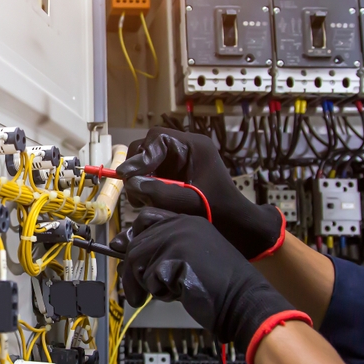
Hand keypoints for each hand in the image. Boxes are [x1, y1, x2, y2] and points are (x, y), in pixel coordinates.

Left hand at [109, 208, 309, 363]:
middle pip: (135, 244)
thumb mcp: (189, 258)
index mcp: (188, 221)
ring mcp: (180, 238)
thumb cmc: (219, 285)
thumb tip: (122, 247)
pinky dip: (160, 292)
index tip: (127, 258)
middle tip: (138, 295)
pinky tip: (181, 294)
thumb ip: (162, 250)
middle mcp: (182, 224)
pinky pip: (150, 277)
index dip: (132, 240)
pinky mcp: (178, 256)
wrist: (244, 301)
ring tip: (166, 294)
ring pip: (137, 260)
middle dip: (132, 273)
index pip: (144, 219)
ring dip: (146, 284)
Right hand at [117, 127, 284, 260]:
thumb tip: (131, 183)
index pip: (157, 139)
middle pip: (147, 147)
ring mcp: (178, 161)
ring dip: (139, 180)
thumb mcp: (190, 202)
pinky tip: (148, 202)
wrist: (236, 225)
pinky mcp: (173, 174)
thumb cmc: (220, 211)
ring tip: (141, 200)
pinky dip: (145, 187)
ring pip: (145, 162)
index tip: (127, 175)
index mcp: (194, 146)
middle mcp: (184, 149)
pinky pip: (150, 174)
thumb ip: (160, 192)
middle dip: (137, 168)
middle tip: (135, 191)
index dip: (139, 156)